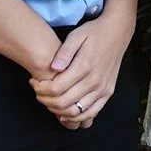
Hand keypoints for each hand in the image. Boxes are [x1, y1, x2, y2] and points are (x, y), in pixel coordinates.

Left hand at [30, 11, 134, 128]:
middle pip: (63, 103)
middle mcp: (95, 81)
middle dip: (45, 100)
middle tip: (38, 91)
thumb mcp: (76, 35)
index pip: (56, 88)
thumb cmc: (94, 32)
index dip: (40, 88)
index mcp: (84, 66)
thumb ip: (64, 51)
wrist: (117, 32)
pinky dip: (76, 118)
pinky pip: (91, 113)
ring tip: (50, 100)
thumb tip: (52, 67)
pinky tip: (65, 112)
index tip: (34, 82)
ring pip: (75, 112)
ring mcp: (102, 89)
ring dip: (57, 111)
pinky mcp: (107, 92)